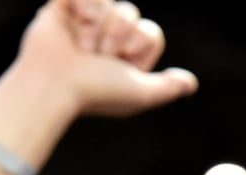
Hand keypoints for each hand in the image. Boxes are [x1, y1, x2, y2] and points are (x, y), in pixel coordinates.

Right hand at [16, 0, 196, 118]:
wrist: (55, 84)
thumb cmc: (96, 93)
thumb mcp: (140, 94)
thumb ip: (167, 88)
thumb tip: (190, 83)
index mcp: (125, 58)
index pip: (150, 33)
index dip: (139, 43)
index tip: (122, 61)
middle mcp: (106, 38)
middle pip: (130, 14)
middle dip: (117, 34)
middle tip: (98, 56)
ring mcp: (84, 22)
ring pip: (110, 2)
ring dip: (99, 24)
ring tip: (83, 46)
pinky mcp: (62, 7)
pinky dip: (85, 2)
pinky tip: (78, 19)